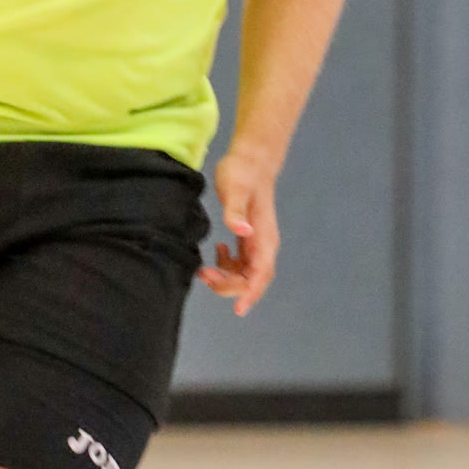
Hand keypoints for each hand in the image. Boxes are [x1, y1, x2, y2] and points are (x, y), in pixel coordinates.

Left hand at [198, 148, 279, 316]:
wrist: (251, 160)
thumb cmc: (243, 172)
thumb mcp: (235, 189)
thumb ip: (236, 211)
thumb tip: (242, 231)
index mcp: (264, 237)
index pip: (261, 274)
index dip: (250, 293)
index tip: (238, 308)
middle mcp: (263, 244)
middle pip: (252, 280)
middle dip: (230, 286)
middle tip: (205, 276)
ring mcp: (256, 242)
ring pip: (245, 274)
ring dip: (227, 279)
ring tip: (205, 270)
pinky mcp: (248, 238)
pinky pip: (240, 263)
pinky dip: (227, 266)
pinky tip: (216, 253)